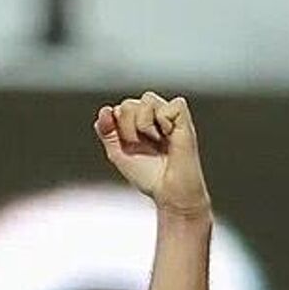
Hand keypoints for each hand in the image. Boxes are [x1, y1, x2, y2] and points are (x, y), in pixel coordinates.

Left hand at [95, 92, 209, 217]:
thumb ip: (107, 132)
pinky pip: (171, 104)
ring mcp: (168, 116)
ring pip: (147, 99)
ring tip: (154, 140)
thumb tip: (104, 109)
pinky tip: (169, 135)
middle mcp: (152, 116)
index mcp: (136, 123)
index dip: (116, 126)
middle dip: (127, 127)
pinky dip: (165, 120)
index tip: (126, 145)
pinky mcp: (184, 119)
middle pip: (128, 103)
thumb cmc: (148, 174)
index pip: (119, 109)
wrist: (168, 190)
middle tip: (140, 145)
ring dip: (143, 124)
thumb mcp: (118, 152)